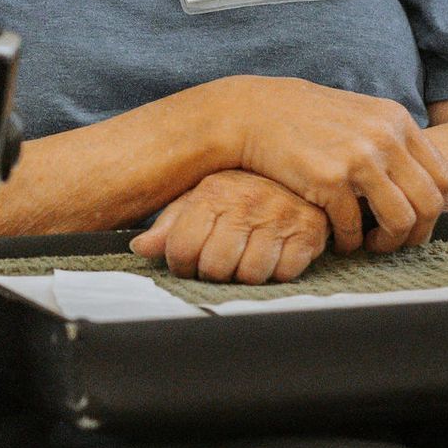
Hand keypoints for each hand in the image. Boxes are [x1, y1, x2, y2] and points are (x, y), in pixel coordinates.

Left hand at [131, 170, 328, 282]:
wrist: (296, 172)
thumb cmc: (240, 190)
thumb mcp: (199, 198)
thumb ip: (170, 224)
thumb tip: (138, 248)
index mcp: (213, 192)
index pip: (182, 247)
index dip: (180, 264)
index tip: (185, 264)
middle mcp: (246, 202)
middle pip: (215, 266)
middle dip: (211, 273)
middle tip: (215, 265)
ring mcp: (280, 217)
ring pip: (250, 274)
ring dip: (243, 275)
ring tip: (242, 260)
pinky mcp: (309, 233)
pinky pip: (284, 273)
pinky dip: (276, 273)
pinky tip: (270, 257)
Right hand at [209, 74, 447, 254]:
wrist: (250, 112)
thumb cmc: (301, 117)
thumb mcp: (356, 114)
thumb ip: (389, 138)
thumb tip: (418, 175)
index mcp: (396, 120)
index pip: (442, 176)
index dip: (433, 207)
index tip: (415, 219)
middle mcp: (384, 138)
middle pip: (430, 202)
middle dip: (417, 232)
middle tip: (397, 241)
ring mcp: (358, 158)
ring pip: (400, 219)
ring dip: (388, 242)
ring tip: (369, 244)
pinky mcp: (328, 179)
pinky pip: (355, 225)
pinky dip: (350, 240)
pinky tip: (339, 240)